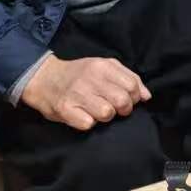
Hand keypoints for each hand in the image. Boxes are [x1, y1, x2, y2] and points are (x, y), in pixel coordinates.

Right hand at [21, 55, 148, 131]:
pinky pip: (87, 124)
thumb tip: (146, 96)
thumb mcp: (104, 67)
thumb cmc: (79, 74)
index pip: (132, 85)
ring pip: (107, 114)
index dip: (134, 97)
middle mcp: (91, 78)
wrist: (44, 78)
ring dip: (106, 117)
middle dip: (123, 110)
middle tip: (115, 109)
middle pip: (122, 101)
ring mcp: (77, 94)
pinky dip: (88, 123)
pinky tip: (84, 116)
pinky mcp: (65, 109)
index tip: (127, 100)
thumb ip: (128, 78)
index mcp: (103, 66)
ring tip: (97, 112)